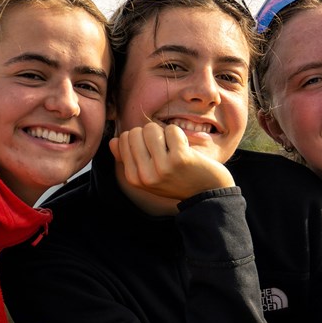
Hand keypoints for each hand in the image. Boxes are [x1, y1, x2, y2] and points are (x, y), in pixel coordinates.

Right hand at [109, 123, 234, 201]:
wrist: (208, 193)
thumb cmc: (178, 180)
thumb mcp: (150, 175)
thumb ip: (130, 158)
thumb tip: (113, 141)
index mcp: (134, 178)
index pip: (123, 139)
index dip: (139, 138)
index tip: (153, 151)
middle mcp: (145, 175)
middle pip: (136, 132)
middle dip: (151, 134)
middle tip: (165, 149)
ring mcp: (163, 167)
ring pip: (151, 129)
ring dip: (165, 134)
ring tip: (175, 149)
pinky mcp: (180, 158)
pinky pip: (171, 130)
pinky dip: (179, 134)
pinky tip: (185, 148)